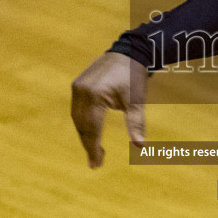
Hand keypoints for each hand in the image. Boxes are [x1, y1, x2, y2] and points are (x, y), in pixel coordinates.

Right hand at [70, 52, 147, 168]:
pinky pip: (77, 109)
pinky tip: (91, 133)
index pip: (92, 129)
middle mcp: (81, 91)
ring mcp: (77, 87)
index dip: (93, 149)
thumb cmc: (134, 77)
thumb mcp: (136, 101)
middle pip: (81, 125)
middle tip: (96, 163)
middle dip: (88, 145)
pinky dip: (83, 123)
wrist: (129, 52)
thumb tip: (140, 146)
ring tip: (95, 151)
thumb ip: (136, 123)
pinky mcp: (78, 84)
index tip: (97, 165)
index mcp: (95, 95)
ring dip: (85, 135)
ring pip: (77, 118)